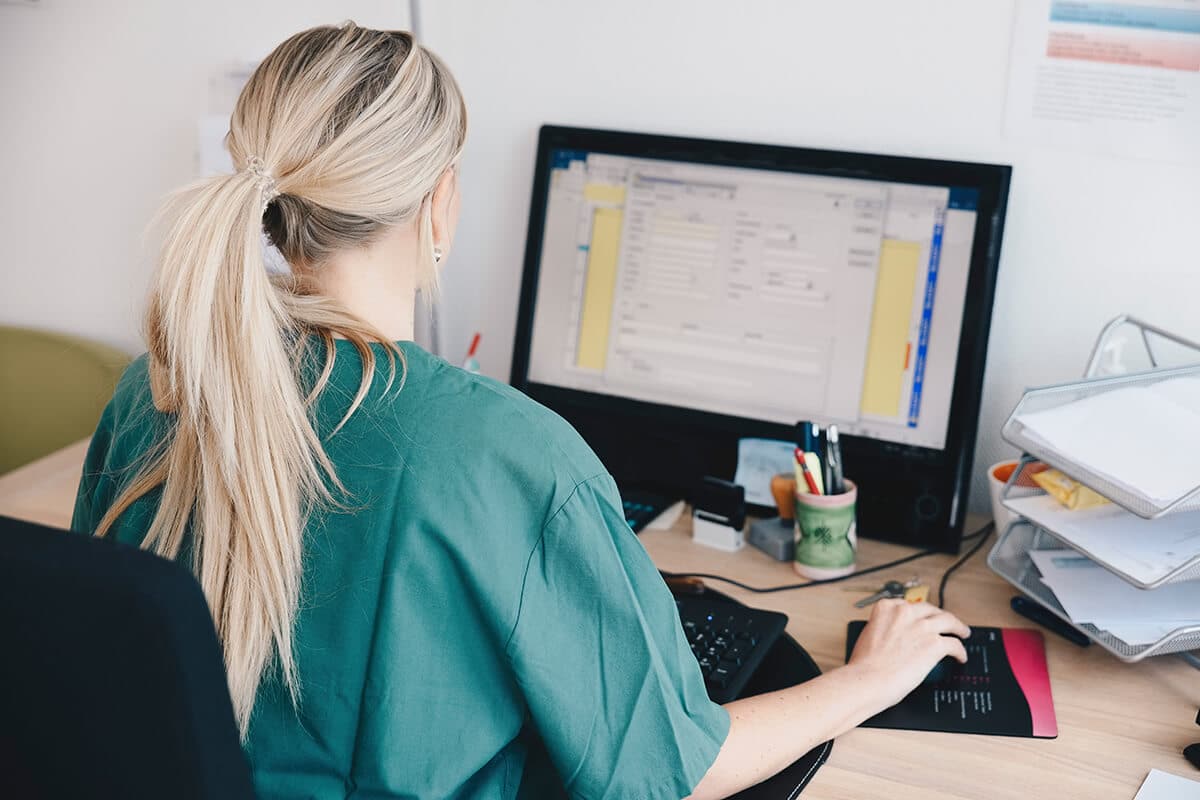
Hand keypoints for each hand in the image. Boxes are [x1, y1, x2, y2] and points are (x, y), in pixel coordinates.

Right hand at [847, 599, 970, 705]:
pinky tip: (960, 656)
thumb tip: (894, 636)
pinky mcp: (935, 644)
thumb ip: (883, 629)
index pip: (909, 605)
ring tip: (962, 632)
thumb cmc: (864, 665)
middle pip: (931, 610)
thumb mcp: (868, 635)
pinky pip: (954, 644)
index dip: (919, 613)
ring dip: (958, 627)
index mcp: (886, 608)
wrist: (868, 680)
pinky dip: (960, 651)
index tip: (923, 618)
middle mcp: (905, 613)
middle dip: (940, 616)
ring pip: (949, 621)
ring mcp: (922, 627)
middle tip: (946, 623)